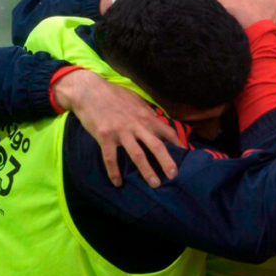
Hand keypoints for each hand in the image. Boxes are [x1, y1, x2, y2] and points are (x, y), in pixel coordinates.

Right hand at [53, 70, 179, 187]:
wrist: (89, 91)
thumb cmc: (114, 95)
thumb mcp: (136, 100)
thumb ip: (147, 112)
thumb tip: (158, 121)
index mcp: (146, 116)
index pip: (167, 131)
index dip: (177, 142)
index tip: (186, 153)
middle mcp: (136, 125)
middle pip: (156, 146)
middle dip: (167, 161)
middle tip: (174, 175)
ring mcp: (121, 132)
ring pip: (137, 155)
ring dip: (147, 171)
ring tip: (154, 184)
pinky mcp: (105, 137)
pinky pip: (110, 158)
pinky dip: (114, 172)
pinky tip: (118, 183)